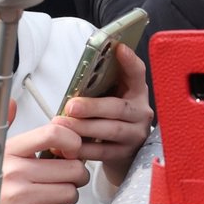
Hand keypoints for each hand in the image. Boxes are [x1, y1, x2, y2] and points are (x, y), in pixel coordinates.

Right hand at [0, 116, 87, 203]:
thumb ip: (5, 127)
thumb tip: (12, 103)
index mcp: (9, 151)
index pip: (52, 135)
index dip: (73, 141)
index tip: (73, 149)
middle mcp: (13, 172)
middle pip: (73, 168)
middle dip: (77, 174)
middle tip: (67, 175)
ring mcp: (19, 196)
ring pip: (70, 191)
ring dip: (67, 193)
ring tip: (51, 190)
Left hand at [58, 44, 152, 186]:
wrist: (123, 155)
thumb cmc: (109, 121)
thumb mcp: (110, 102)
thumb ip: (99, 92)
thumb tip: (76, 84)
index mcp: (136, 94)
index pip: (137, 74)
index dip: (130, 61)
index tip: (119, 48)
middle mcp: (141, 113)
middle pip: (119, 107)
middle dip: (93, 106)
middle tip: (71, 106)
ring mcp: (136, 134)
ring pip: (112, 129)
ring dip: (84, 127)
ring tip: (62, 125)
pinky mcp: (126, 154)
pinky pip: (103, 151)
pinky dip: (83, 148)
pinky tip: (67, 146)